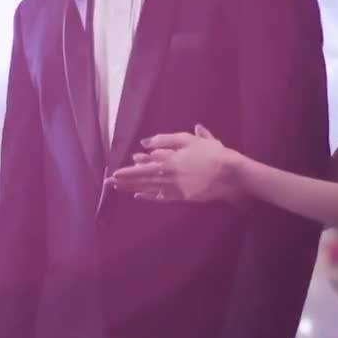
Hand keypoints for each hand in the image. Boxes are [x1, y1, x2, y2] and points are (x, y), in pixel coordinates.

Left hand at [106, 124, 239, 202]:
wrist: (229, 174)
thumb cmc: (211, 153)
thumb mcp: (189, 139)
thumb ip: (166, 140)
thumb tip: (145, 142)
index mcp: (168, 160)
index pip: (143, 166)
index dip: (129, 170)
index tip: (115, 173)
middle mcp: (167, 176)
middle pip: (141, 179)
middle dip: (124, 181)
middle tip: (108, 184)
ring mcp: (174, 189)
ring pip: (148, 188)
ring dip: (132, 188)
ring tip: (118, 189)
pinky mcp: (182, 197)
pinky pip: (161, 198)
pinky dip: (149, 197)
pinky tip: (139, 196)